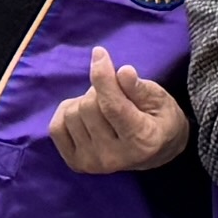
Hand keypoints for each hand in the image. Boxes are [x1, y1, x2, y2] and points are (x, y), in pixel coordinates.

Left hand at [49, 48, 189, 176]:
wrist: (157, 152)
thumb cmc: (160, 120)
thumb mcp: (160, 99)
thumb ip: (139, 88)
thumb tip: (122, 72)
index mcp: (141, 141)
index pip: (112, 106)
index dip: (102, 76)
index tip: (99, 53)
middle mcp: (114, 158)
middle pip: (89, 106)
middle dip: (100, 89)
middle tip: (115, 91)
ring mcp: (92, 163)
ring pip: (72, 114)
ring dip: (85, 101)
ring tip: (103, 106)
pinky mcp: (76, 163)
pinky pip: (56, 127)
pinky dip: (68, 113)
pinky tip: (85, 116)